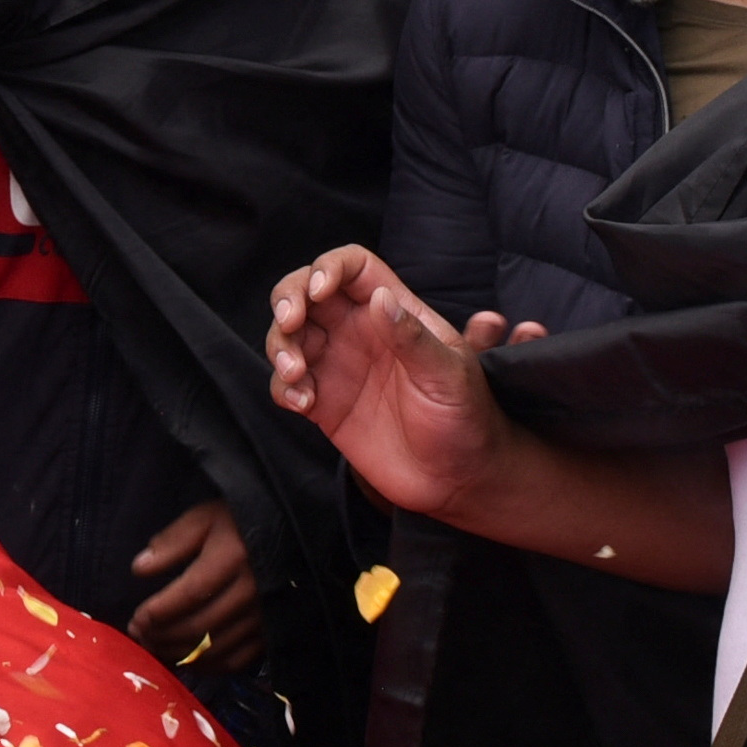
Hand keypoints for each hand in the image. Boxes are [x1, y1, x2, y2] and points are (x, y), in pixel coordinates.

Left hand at [127, 498, 266, 670]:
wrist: (292, 532)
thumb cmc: (241, 522)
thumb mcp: (205, 518)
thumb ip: (172, 542)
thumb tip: (139, 569)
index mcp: (233, 559)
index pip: (190, 594)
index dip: (159, 612)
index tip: (137, 618)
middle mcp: (251, 592)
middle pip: (200, 626)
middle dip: (163, 636)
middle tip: (139, 635)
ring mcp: (264, 616)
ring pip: (215, 649)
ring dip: (179, 654)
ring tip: (156, 647)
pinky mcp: (271, 633)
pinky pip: (236, 661)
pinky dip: (207, 666)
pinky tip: (187, 660)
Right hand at [265, 246, 512, 521]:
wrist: (457, 479)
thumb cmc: (466, 418)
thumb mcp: (448, 374)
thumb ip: (412, 337)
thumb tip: (378, 300)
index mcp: (394, 312)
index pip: (353, 267)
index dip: (330, 267)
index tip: (318, 291)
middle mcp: (360, 331)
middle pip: (306, 292)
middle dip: (287, 299)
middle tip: (290, 322)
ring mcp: (338, 366)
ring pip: (289, 336)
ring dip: (280, 346)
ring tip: (297, 374)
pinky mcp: (323, 403)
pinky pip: (287, 384)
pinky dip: (283, 388)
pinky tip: (303, 404)